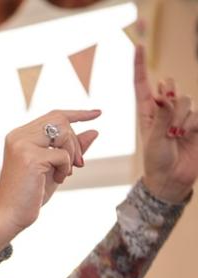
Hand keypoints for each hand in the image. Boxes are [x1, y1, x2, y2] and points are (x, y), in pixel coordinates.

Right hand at [0, 109, 100, 252]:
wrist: (9, 215)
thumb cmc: (30, 194)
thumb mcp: (55, 167)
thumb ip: (72, 149)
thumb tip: (94, 131)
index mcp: (20, 136)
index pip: (53, 115)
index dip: (78, 113)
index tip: (98, 113)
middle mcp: (18, 136)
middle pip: (61, 121)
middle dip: (75, 142)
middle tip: (78, 164)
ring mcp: (22, 145)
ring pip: (63, 133)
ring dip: (72, 154)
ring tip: (65, 173)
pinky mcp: (30, 158)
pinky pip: (63, 154)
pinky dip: (65, 168)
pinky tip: (57, 180)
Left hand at [134, 45, 196, 203]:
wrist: (172, 179)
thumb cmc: (156, 162)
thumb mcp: (154, 140)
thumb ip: (162, 117)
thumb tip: (165, 95)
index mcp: (146, 112)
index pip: (142, 84)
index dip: (140, 65)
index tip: (138, 46)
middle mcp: (164, 111)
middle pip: (170, 87)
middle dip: (169, 94)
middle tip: (165, 108)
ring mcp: (181, 116)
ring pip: (185, 100)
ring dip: (180, 117)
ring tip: (175, 134)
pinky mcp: (196, 124)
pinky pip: (197, 114)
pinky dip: (191, 124)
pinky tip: (185, 135)